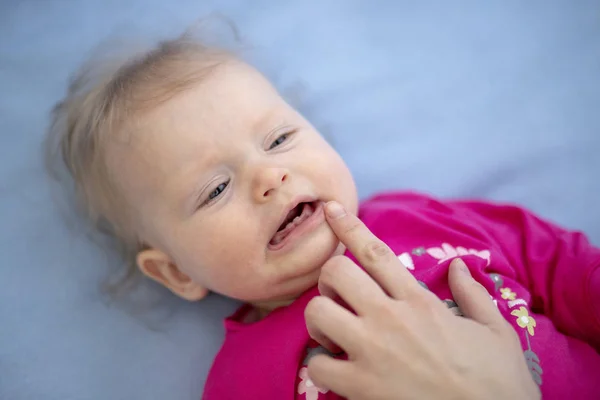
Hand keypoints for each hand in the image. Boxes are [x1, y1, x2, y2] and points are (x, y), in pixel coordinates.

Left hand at [304, 201, 539, 399]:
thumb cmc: (498, 381)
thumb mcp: (495, 330)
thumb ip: (473, 293)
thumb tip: (459, 266)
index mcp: (420, 302)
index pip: (376, 252)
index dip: (348, 226)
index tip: (330, 209)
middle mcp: (390, 319)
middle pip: (335, 273)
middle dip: (329, 279)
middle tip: (340, 297)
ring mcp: (372, 352)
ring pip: (317, 313)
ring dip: (319, 320)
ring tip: (334, 333)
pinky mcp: (361, 388)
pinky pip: (317, 366)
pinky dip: (321, 366)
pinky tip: (337, 369)